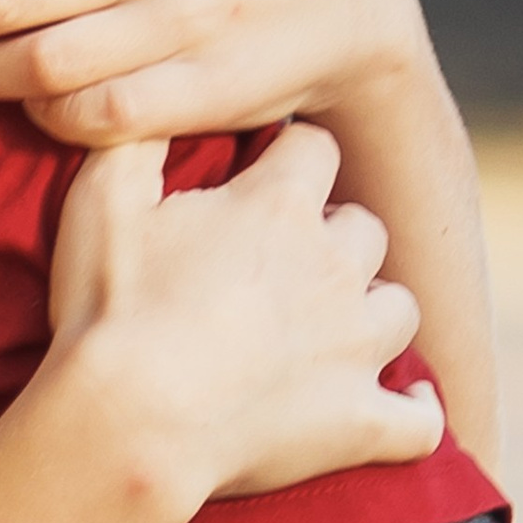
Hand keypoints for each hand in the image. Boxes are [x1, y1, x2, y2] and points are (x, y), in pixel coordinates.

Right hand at [50, 124, 440, 500]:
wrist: (129, 423)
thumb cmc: (109, 306)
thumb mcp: (102, 195)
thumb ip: (136, 135)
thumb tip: (149, 99)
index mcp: (278, 206)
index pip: (313, 147)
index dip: (287, 156)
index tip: (260, 172)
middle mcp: (334, 266)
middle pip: (364, 225)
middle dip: (333, 234)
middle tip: (283, 258)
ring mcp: (356, 347)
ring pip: (400, 307)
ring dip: (372, 310)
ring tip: (333, 324)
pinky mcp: (362, 421)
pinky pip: (421, 419)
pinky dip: (418, 411)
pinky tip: (407, 403)